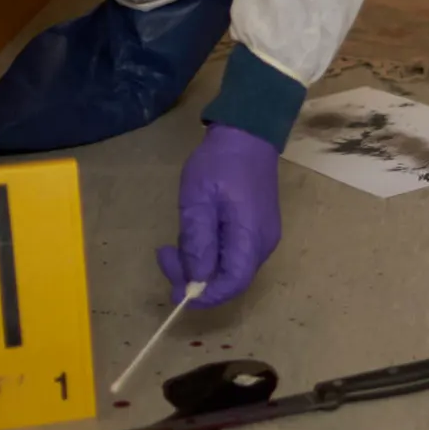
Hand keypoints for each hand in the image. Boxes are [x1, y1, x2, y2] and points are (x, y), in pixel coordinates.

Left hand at [157, 124, 282, 308]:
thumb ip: (197, 241)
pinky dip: (212, 253)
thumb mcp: (198, 199)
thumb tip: (195, 281)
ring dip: (201, 264)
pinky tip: (197, 233)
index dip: (204, 295)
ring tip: (177, 240)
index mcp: (251, 236)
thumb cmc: (220, 163)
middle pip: (231, 279)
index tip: (174, 289)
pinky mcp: (258, 228)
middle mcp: (263, 243)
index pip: (232, 284)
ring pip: (231, 267)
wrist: (247, 134)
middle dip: (196, 277)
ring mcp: (264, 235)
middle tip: (165, 255)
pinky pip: (234, 253)